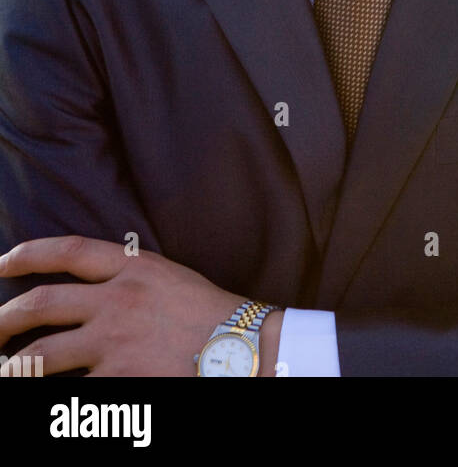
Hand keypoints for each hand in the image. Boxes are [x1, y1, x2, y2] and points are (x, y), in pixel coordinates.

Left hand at [0, 235, 279, 376]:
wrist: (244, 351)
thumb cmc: (212, 316)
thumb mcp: (170, 278)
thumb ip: (129, 277)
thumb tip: (86, 288)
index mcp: (134, 267)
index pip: (67, 251)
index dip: (27, 254)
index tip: (1, 263)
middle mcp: (117, 301)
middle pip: (41, 304)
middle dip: (3, 319)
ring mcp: (114, 345)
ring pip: (41, 356)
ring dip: (13, 366)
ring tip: (3, 370)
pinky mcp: (118, 383)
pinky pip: (70, 392)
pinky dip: (53, 395)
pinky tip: (47, 394)